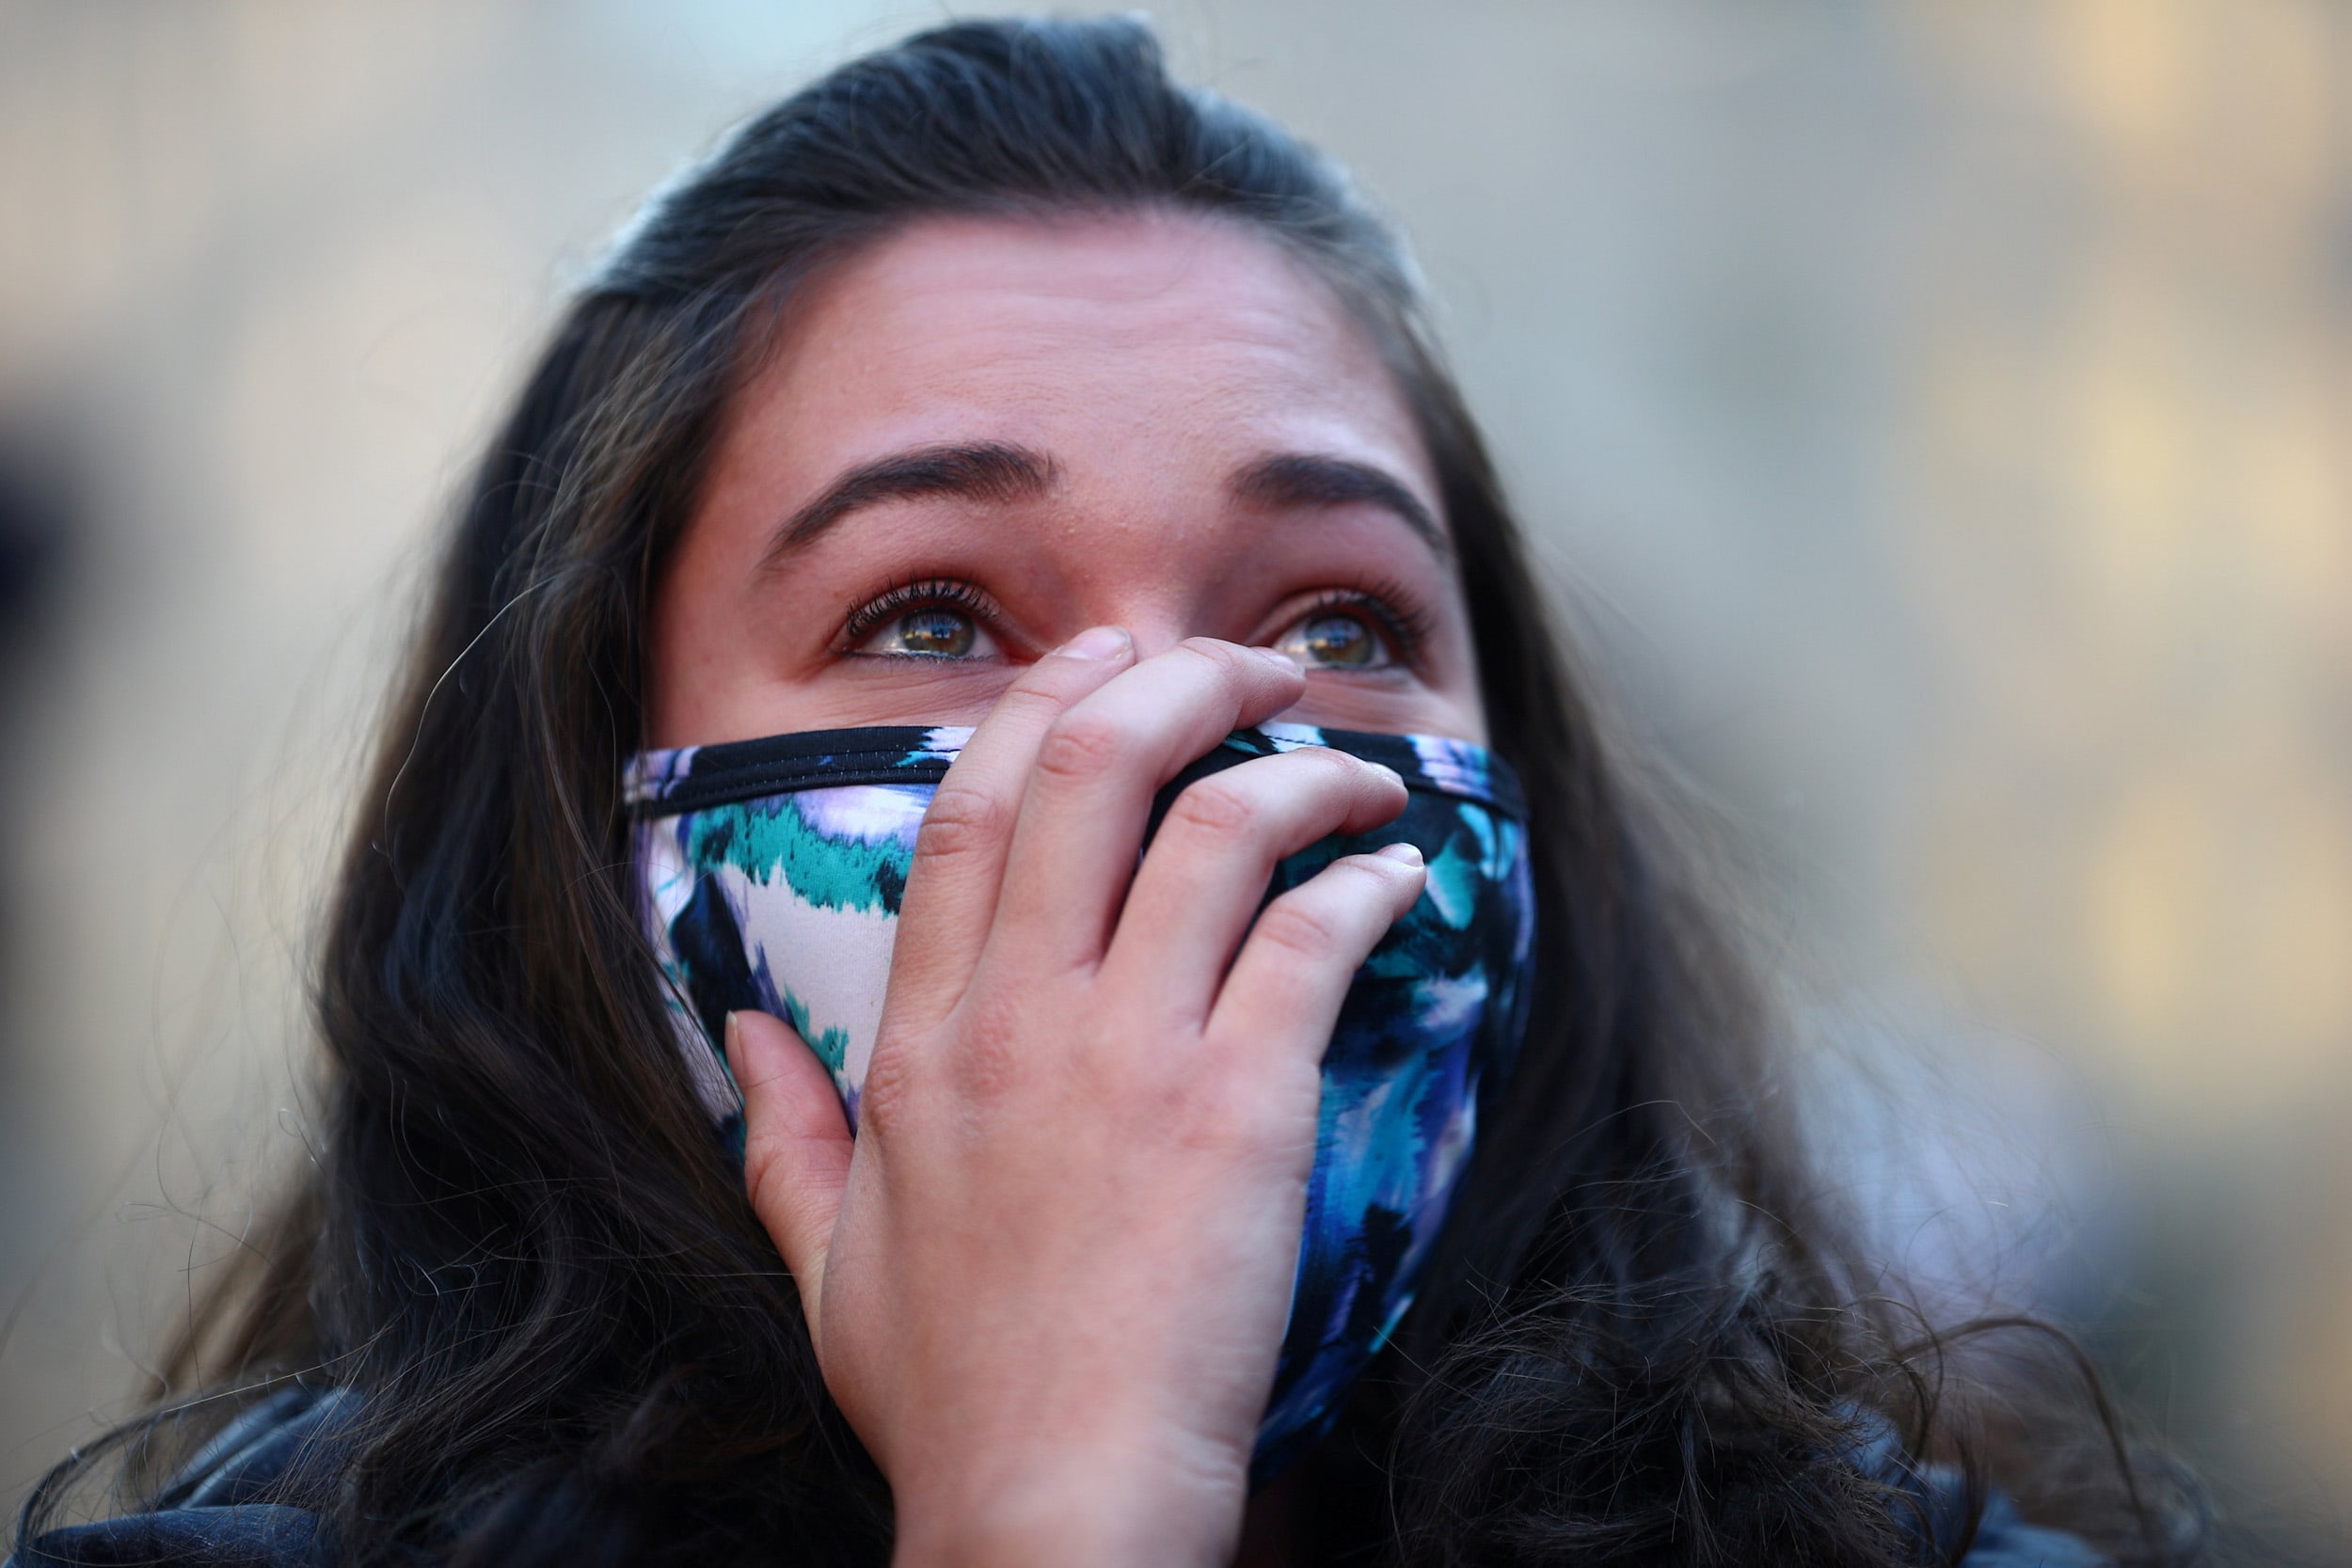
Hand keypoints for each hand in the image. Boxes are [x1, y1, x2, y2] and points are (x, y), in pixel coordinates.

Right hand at [725, 629, 1424, 1567]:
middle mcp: (1018, 1019)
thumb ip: (782, 1132)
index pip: (967, 812)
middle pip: (1090, 773)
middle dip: (1173, 681)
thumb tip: (743, 1027)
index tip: (1099, 658)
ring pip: (1214, 826)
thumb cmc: (957, 1395)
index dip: (1039, 708)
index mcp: (921, 1043)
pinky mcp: (1239, 1105)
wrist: (1057, 1501)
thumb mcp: (827, 1259)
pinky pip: (1309, 936)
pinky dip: (1363, 880)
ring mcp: (1129, 1054)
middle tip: (1240, 665)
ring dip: (1296, 771)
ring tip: (1351, 775)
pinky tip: (1395, 877)